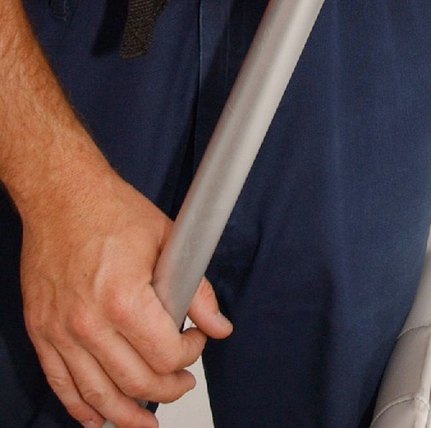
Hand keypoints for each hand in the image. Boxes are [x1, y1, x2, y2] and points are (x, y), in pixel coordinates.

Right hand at [19, 164, 231, 427]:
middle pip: (135, 383)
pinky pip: (60, 384)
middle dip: (167, 388)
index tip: (196, 342)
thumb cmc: (110, 211)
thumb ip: (197, 288)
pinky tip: (97, 417)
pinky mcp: (42, 332)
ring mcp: (61, 331)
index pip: (165, 355)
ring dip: (127, 415)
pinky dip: (80, 408)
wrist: (60, 195)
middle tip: (182, 381)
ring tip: (148, 419)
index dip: (189, 355)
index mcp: (123, 298)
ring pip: (97, 395)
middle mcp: (89, 322)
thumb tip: (219, 325)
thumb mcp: (167, 240)